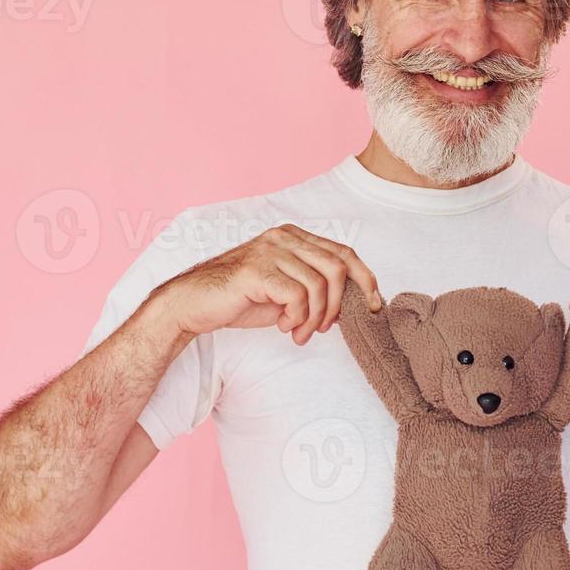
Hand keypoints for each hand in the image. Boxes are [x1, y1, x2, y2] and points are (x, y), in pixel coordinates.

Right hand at [158, 224, 380, 345]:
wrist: (195, 305)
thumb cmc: (241, 299)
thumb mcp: (286, 292)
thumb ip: (316, 289)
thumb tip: (355, 303)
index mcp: (293, 237)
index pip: (343, 252)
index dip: (365, 278)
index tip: (373, 306)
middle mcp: (283, 237)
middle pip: (337, 267)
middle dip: (340, 304)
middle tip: (325, 328)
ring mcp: (269, 251)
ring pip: (319, 285)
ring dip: (316, 318)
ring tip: (300, 332)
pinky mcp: (256, 270)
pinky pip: (297, 296)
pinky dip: (297, 318)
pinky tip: (283, 326)